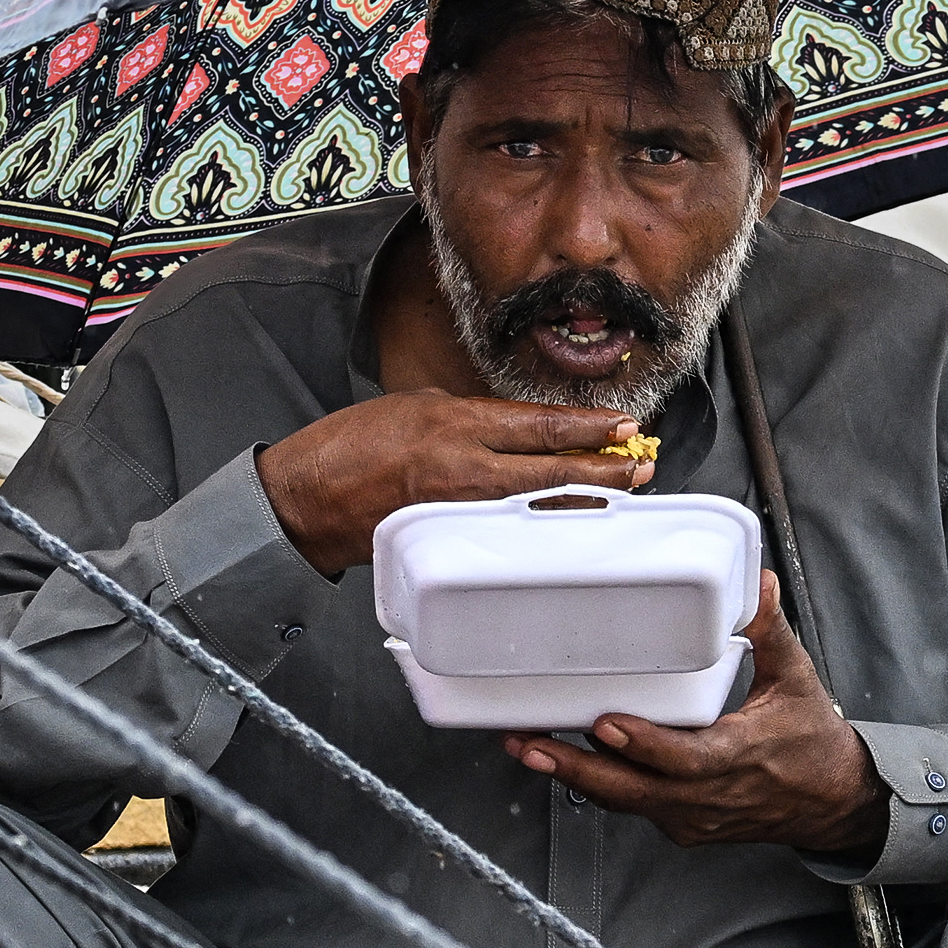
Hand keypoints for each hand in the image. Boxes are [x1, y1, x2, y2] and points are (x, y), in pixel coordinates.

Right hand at [255, 390, 652, 575]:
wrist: (306, 499)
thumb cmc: (349, 448)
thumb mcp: (414, 408)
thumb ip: (467, 418)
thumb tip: (511, 431)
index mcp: (455, 423)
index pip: (538, 425)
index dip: (587, 427)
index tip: (622, 425)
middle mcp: (464, 466)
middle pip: (551, 467)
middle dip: (603, 467)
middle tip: (641, 464)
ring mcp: (459, 508)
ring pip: (538, 505)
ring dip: (583, 500)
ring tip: (621, 494)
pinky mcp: (450, 540)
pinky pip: (508, 534)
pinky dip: (542, 528)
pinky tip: (567, 528)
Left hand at [508, 575, 889, 857]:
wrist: (831, 803)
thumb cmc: (813, 744)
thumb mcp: (797, 681)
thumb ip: (771, 631)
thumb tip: (759, 583)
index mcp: (740, 757)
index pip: (686, 759)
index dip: (644, 745)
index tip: (606, 724)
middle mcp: (710, 796)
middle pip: (635, 790)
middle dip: (577, 768)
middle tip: (530, 745)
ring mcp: (693, 816)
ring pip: (626, 802)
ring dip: (575, 776)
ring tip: (528, 748)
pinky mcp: (683, 825)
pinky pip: (634, 806)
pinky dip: (601, 784)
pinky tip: (565, 759)